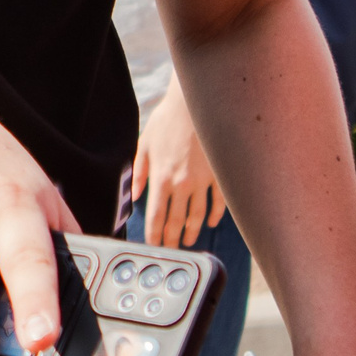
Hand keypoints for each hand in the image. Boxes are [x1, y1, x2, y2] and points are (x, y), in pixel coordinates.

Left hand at [132, 87, 224, 247]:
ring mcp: (202, 181)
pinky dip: (215, 215)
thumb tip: (137, 196)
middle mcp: (182, 184)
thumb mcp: (145, 144)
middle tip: (171, 250)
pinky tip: (211, 222)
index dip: (154, 235)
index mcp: (161, 178)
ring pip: (198, 216)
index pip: (156, 216)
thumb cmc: (167, 121)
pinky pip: (219, 201)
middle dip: (171, 239)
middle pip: (176, 221)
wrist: (194, 105)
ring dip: (192, 232)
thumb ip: (140, 172)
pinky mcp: (218, 175)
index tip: (153, 245)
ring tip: (188, 241)